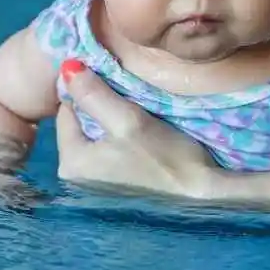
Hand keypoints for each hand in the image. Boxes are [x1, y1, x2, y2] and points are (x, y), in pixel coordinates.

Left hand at [54, 60, 215, 197]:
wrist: (203, 202)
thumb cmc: (166, 161)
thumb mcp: (129, 120)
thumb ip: (94, 94)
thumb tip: (65, 67)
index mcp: (70, 163)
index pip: (67, 110)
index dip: (90, 91)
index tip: (116, 84)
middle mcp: (74, 179)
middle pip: (82, 126)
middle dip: (102, 110)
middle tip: (133, 103)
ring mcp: (92, 190)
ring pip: (97, 140)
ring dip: (114, 126)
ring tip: (142, 122)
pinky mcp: (113, 194)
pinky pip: (109, 156)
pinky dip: (122, 145)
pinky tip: (144, 144)